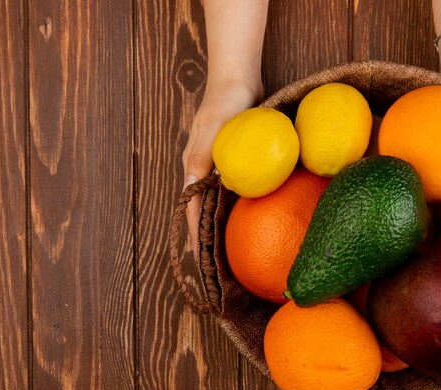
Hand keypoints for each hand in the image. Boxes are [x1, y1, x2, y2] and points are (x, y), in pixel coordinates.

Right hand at [182, 78, 263, 257]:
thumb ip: (202, 156)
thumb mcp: (213, 129)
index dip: (194, 234)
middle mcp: (203, 167)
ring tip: (228, 244)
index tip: (199, 259)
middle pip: (202, 207)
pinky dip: (234, 201)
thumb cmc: (225, 101)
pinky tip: (248, 211)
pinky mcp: (233, 155)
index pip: (192, 208)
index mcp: (194, 166)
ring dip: (219, 220)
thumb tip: (193, 187)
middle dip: (205, 233)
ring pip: (216, 198)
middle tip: (214, 261)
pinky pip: (233, 184)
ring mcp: (218, 162)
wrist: (237, 77)